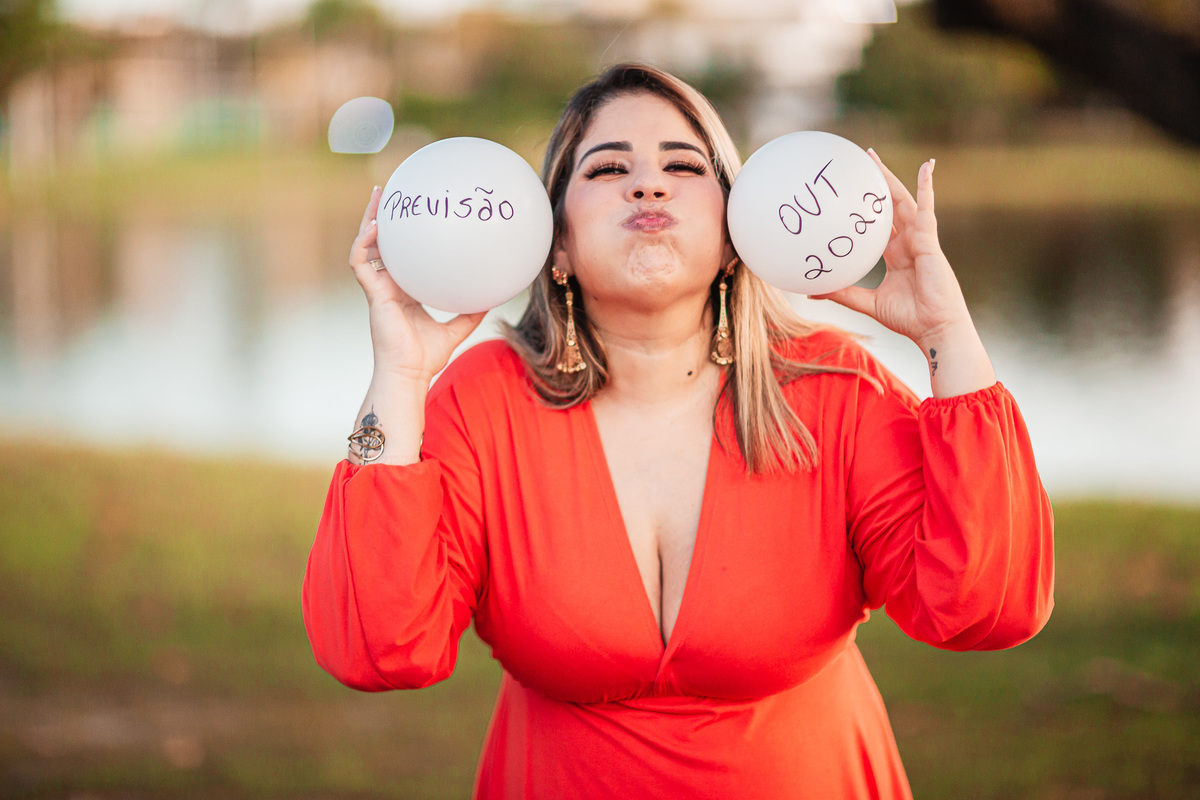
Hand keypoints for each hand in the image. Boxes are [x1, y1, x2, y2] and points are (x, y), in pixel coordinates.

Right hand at [349, 186, 486, 384]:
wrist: (409, 374)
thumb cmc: (426, 358)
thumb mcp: (456, 329)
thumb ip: (470, 312)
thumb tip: (492, 297)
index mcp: (402, 292)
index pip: (399, 256)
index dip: (400, 236)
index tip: (410, 214)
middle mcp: (387, 286)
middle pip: (379, 245)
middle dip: (380, 218)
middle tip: (388, 192)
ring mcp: (377, 289)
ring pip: (365, 247)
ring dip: (368, 222)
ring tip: (378, 197)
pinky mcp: (372, 294)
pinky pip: (361, 263)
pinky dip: (364, 244)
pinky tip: (376, 227)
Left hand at [812, 152, 970, 352]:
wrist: (935, 328)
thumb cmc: (909, 318)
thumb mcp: (868, 302)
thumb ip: (844, 293)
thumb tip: (812, 291)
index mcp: (896, 256)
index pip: (878, 227)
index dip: (865, 212)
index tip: (848, 198)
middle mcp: (908, 243)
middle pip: (889, 208)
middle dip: (875, 185)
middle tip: (859, 163)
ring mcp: (920, 239)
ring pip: (902, 202)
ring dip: (889, 179)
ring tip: (873, 158)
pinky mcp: (929, 239)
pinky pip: (927, 208)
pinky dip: (927, 186)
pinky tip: (927, 166)